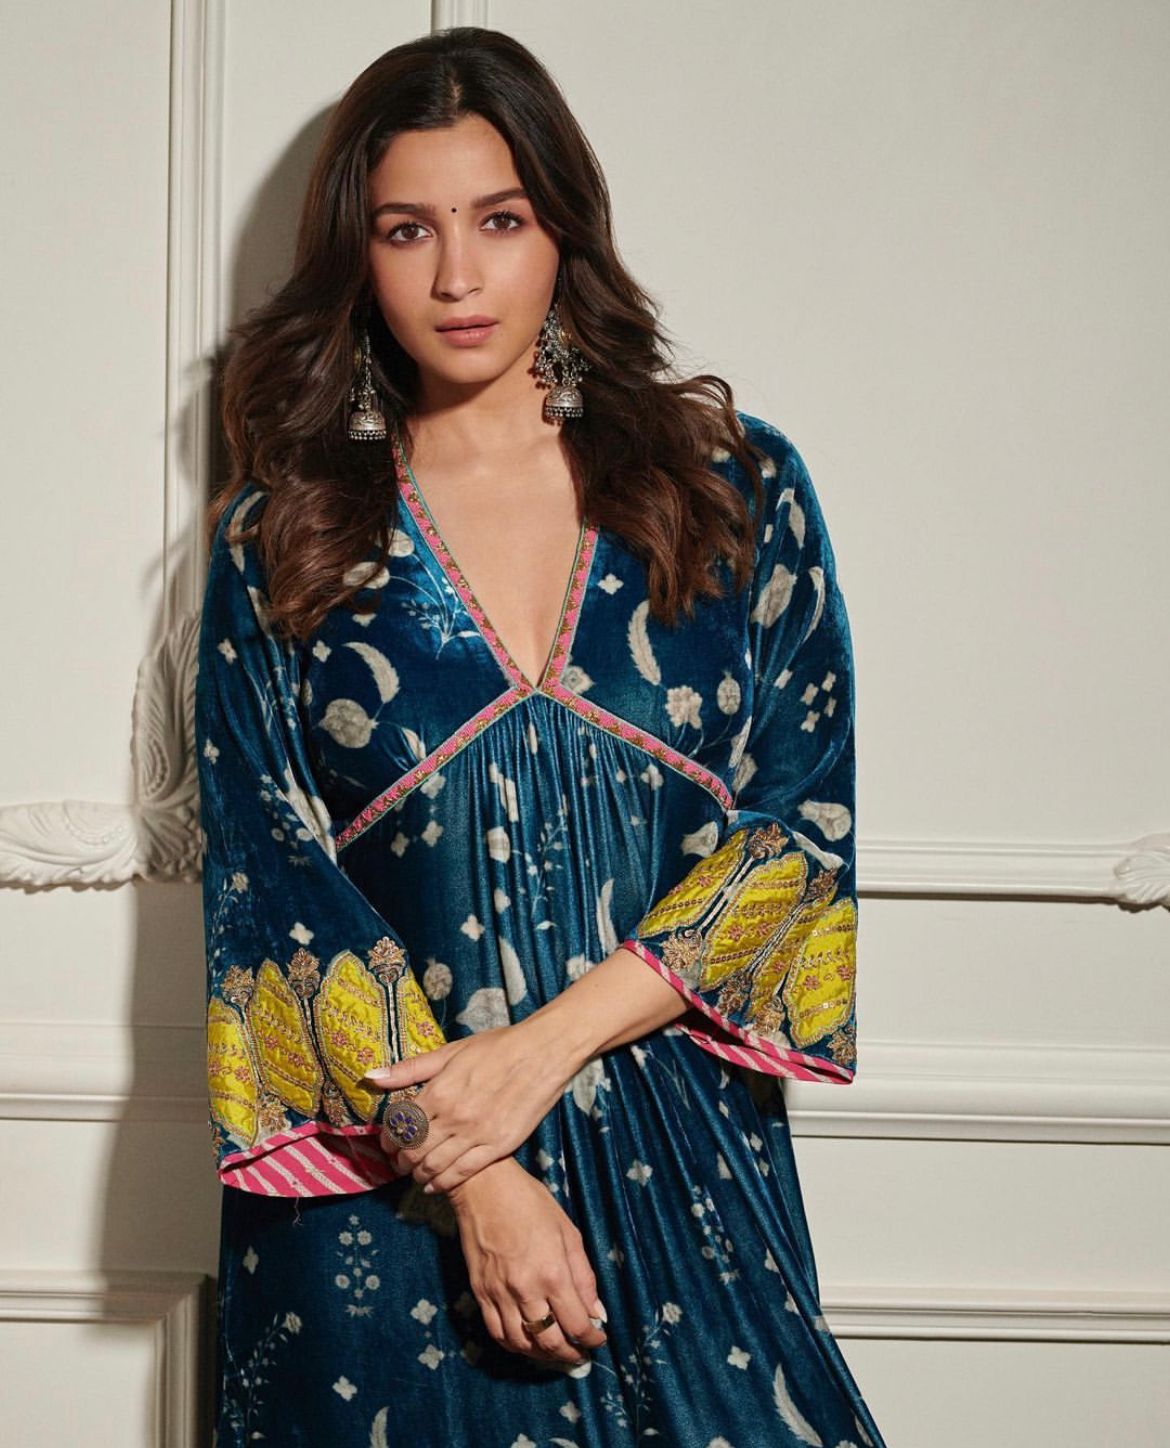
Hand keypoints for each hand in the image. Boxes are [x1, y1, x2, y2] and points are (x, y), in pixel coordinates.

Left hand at [362, 1020, 572, 1193]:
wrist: (542, 1053)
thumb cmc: (497, 1047)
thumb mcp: (450, 1052)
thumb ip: (410, 1069)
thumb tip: (372, 1077)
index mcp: (440, 1091)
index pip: (401, 1125)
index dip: (389, 1139)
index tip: (388, 1142)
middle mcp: (454, 1116)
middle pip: (414, 1150)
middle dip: (400, 1160)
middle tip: (398, 1162)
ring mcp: (476, 1134)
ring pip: (434, 1166)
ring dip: (418, 1174)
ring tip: (415, 1174)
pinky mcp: (498, 1146)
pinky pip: (462, 1173)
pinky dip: (443, 1183)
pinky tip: (435, 1184)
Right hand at [448, 1156, 607, 1368]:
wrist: (484, 1188)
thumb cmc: (531, 1203)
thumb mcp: (568, 1232)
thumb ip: (584, 1276)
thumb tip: (597, 1313)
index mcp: (552, 1273)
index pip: (577, 1325)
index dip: (592, 1339)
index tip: (598, 1339)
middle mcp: (525, 1290)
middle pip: (550, 1342)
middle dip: (570, 1355)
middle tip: (580, 1355)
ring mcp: (499, 1294)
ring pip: (522, 1344)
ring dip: (543, 1356)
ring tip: (555, 1353)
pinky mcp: (480, 1294)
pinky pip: (497, 1333)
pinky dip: (515, 1346)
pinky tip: (527, 1343)